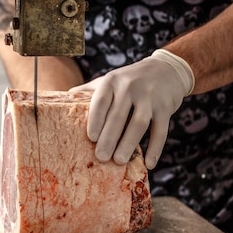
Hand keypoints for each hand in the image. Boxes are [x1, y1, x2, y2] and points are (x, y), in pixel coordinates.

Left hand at [69, 49, 194, 168]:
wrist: (166, 69)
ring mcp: (149, 97)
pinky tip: (149, 163)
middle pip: (118, 116)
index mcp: (112, 81)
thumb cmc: (130, 80)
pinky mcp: (166, 107)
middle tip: (101, 157)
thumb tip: (65, 97)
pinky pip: (160, 130)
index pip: (101, 102)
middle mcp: (130, 87)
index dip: (95, 120)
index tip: (90, 138)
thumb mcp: (111, 80)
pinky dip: (155, 148)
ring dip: (129, 144)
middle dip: (109, 138)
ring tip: (119, 161)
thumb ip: (90, 89)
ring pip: (138, 124)